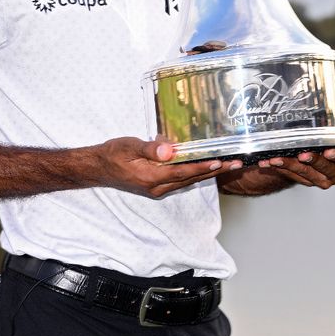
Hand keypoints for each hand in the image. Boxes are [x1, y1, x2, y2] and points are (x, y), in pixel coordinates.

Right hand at [93, 137, 241, 198]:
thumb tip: (169, 149)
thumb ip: (150, 148)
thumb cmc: (113, 154)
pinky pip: (180, 180)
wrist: (98, 168)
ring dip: (207, 173)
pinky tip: (205, 167)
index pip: (183, 172)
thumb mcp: (129, 146)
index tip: (220, 161)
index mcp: (151, 177)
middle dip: (214, 171)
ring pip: (187, 181)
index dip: (203, 167)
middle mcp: (157, 187)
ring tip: (227, 165)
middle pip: (190, 179)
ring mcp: (157, 189)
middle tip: (236, 164)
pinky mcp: (156, 186)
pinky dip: (194, 174)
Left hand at [256, 118, 334, 189]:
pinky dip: (281, 168)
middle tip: (302, 155)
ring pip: (307, 175)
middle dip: (314, 162)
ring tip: (278, 159)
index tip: (328, 152)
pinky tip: (269, 162)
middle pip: (327, 170)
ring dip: (291, 166)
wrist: (325, 151)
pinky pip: (294, 176)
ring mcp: (323, 180)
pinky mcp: (308, 181)